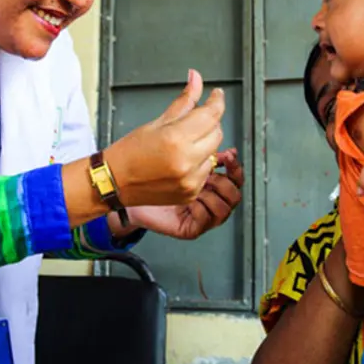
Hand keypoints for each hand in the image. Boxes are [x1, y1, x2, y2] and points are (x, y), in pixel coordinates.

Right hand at [104, 70, 224, 206]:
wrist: (113, 182)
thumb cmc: (128, 153)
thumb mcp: (156, 122)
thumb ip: (184, 101)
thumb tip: (196, 79)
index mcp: (175, 139)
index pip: (211, 115)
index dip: (217, 102)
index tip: (216, 96)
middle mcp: (186, 161)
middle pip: (217, 133)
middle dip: (209, 122)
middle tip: (193, 121)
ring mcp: (190, 180)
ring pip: (214, 152)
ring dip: (204, 144)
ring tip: (181, 145)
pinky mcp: (191, 193)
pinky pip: (207, 171)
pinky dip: (199, 162)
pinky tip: (181, 160)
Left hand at [127, 148, 242, 239]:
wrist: (128, 193)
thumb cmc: (151, 176)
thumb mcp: (177, 155)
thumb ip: (197, 147)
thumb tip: (215, 134)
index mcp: (209, 184)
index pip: (234, 178)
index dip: (234, 167)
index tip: (229, 155)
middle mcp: (208, 201)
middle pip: (235, 195)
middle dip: (226, 181)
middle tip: (212, 172)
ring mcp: (201, 217)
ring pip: (225, 209)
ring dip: (213, 194)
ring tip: (199, 186)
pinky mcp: (191, 228)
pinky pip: (206, 220)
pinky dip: (200, 208)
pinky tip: (191, 200)